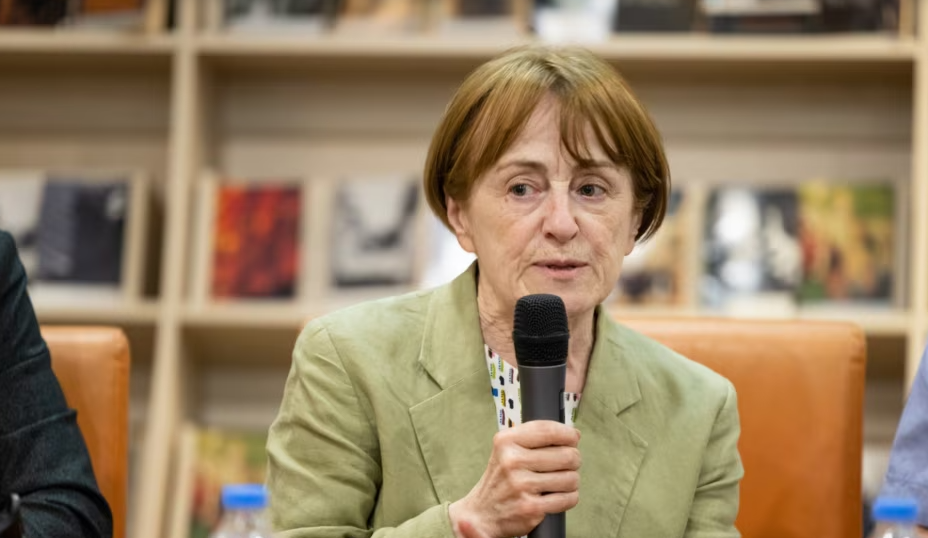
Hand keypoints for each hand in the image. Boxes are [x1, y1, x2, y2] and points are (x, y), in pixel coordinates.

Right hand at [449, 421, 580, 537]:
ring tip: (559, 482)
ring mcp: (521, 485)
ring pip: (571, 478)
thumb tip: (573, 434)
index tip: (573, 438)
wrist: (482, 513)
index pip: (549, 430)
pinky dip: (569, 498)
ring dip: (571, 481)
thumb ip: (534, 438)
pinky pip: (568, 498)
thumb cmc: (502, 478)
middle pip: (567, 455)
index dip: (568, 434)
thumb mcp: (507, 449)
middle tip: (565, 465)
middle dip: (573, 460)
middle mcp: (512, 461)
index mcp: (506, 441)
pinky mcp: (531, 507)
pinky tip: (558, 496)